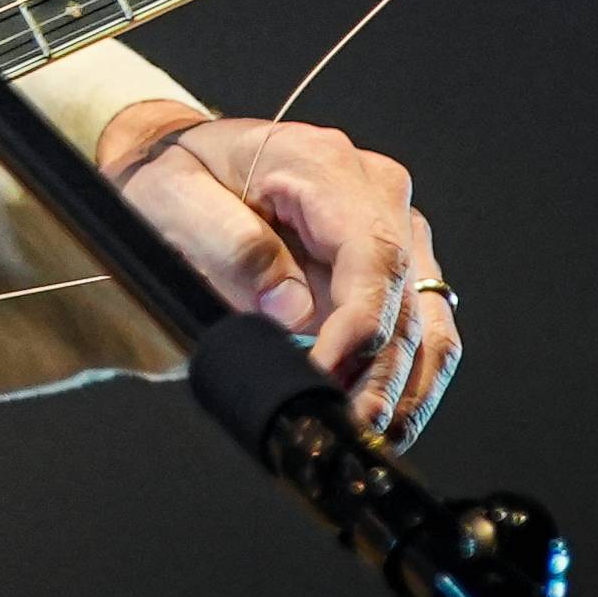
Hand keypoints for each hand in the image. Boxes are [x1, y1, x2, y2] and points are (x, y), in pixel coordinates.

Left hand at [95, 102, 460, 445]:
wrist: (182, 162)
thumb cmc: (175, 176)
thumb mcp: (172, 197)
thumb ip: (230, 248)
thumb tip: (293, 312)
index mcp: (325, 164)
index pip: (371, 254)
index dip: (358, 326)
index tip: (325, 375)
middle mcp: (375, 192)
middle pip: (404, 296)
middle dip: (381, 372)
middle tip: (348, 425)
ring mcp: (392, 228)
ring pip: (426, 320)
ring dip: (404, 385)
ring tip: (368, 434)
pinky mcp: (392, 264)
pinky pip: (419, 327)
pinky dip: (406, 376)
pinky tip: (383, 417)